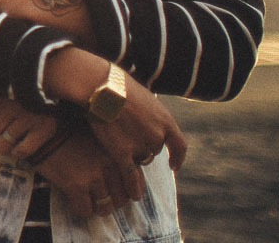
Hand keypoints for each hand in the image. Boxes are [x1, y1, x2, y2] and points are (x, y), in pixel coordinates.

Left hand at [0, 96, 58, 162]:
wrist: (48, 129)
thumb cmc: (13, 122)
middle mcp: (12, 102)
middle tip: (3, 135)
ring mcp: (28, 115)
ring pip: (2, 145)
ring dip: (8, 148)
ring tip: (16, 138)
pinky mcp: (45, 128)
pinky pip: (21, 151)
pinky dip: (21, 153)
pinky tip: (26, 144)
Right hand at [35, 128, 143, 218]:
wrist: (41, 128)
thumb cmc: (66, 130)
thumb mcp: (96, 137)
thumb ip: (111, 154)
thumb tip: (120, 176)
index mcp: (116, 153)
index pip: (135, 183)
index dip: (126, 191)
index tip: (115, 191)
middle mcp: (109, 166)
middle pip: (121, 200)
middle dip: (110, 201)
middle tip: (97, 197)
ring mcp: (93, 177)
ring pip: (104, 208)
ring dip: (95, 207)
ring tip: (84, 199)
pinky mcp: (76, 186)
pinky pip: (84, 210)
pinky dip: (78, 208)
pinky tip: (71, 199)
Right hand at [44, 48, 187, 171]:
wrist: (99, 86)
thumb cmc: (115, 84)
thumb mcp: (141, 95)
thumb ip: (148, 111)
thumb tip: (145, 114)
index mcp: (166, 119)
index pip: (179, 144)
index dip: (178, 156)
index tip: (173, 165)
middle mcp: (158, 135)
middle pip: (153, 151)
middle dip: (142, 147)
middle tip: (124, 136)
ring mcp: (141, 145)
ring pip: (139, 159)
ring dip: (130, 154)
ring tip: (114, 140)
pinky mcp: (123, 153)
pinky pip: (131, 175)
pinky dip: (133, 185)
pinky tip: (132, 195)